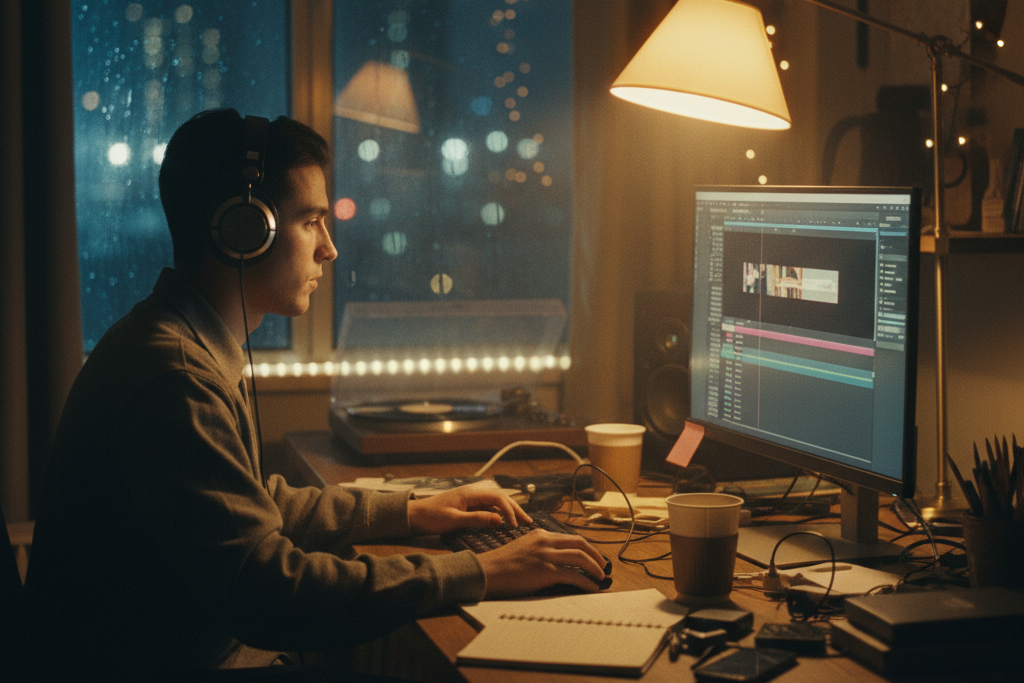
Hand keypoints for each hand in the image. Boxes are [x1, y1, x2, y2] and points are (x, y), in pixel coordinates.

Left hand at [407, 485, 531, 534]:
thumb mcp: (454, 520)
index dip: (509, 511)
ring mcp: (470, 499)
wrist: (413, 516)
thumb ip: (478, 519)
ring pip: (496, 503)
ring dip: (509, 511)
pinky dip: (499, 514)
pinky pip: (489, 508)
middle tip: (529, 523)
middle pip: (500, 498)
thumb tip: (500, 520)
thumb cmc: (430, 517)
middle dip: (515, 509)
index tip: (515, 526)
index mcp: (470, 493)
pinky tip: (505, 522)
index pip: (498, 498)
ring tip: (522, 522)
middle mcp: (472, 493)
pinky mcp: (467, 506)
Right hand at [475, 529, 607, 597]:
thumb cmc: (501, 565)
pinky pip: (574, 575)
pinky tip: (592, 588)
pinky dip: (586, 582)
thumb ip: (539, 550)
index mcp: (540, 534)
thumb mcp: (522, 548)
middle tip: (603, 566)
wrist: (486, 572)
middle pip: (580, 544)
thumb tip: (556, 562)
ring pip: (581, 558)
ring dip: (595, 568)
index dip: (586, 548)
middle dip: (596, 555)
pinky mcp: (545, 571)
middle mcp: (545, 541)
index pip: (570, 538)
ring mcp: (546, 555)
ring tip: (601, 577)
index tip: (594, 557)